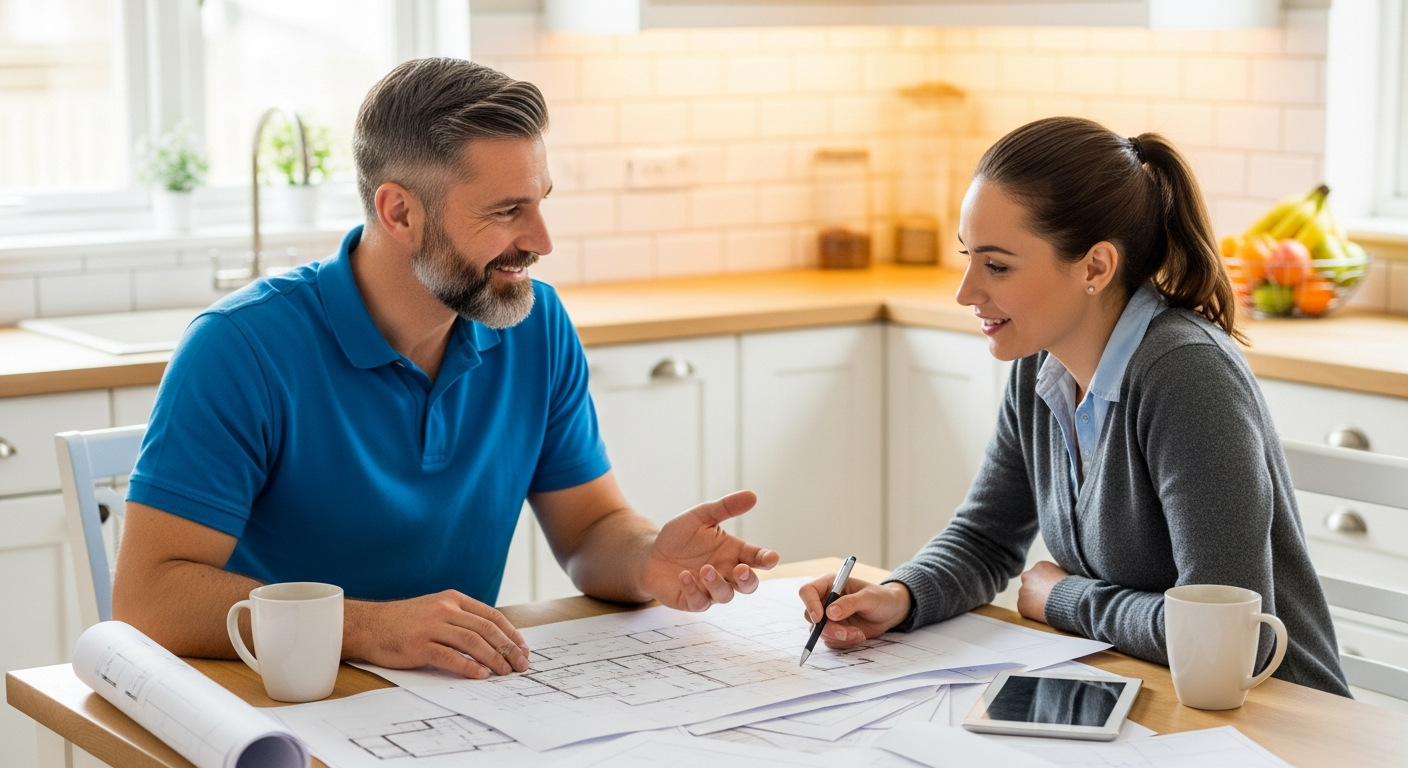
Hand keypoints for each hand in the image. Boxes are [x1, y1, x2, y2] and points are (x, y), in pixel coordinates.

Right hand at [345, 590, 529, 678]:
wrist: (369, 625)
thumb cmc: (404, 622)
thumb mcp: (436, 610)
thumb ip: (461, 619)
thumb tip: (492, 640)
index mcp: (453, 599)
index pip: (492, 616)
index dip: (511, 633)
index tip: (524, 649)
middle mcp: (445, 609)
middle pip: (486, 629)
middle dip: (508, 648)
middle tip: (521, 665)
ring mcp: (432, 626)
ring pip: (472, 642)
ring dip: (493, 659)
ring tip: (505, 672)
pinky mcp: (419, 645)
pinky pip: (449, 656)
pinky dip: (468, 666)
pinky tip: (480, 675)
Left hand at [641, 490, 779, 610]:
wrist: (650, 553)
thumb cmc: (680, 536)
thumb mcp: (701, 516)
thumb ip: (725, 507)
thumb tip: (752, 495)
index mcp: (733, 552)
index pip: (757, 558)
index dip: (767, 559)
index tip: (772, 557)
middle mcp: (726, 573)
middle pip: (748, 584)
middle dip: (748, 580)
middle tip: (741, 569)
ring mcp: (710, 590)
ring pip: (725, 595)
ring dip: (718, 584)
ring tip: (705, 569)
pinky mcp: (691, 601)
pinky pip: (698, 601)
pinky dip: (693, 590)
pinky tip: (683, 576)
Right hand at [798, 576, 910, 648]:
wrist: (891, 612)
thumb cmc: (882, 598)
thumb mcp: (870, 597)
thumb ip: (850, 603)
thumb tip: (830, 613)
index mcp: (830, 584)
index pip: (808, 591)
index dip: (809, 604)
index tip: (820, 618)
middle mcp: (826, 600)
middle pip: (811, 615)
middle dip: (828, 628)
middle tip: (846, 633)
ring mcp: (829, 617)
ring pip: (820, 631)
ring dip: (839, 636)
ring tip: (859, 633)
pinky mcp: (835, 630)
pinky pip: (830, 641)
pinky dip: (844, 642)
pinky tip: (858, 635)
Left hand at [1017, 561, 1069, 623]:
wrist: (1071, 603)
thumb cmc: (1074, 590)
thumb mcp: (1066, 574)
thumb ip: (1054, 575)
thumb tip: (1053, 579)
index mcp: (1040, 566)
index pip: (1038, 575)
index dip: (1045, 585)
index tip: (1052, 591)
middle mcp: (1028, 575)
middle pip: (1029, 584)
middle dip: (1036, 591)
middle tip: (1047, 600)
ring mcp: (1023, 590)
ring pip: (1026, 596)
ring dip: (1033, 601)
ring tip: (1048, 607)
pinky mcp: (1021, 604)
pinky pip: (1025, 609)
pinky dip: (1031, 612)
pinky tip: (1043, 613)